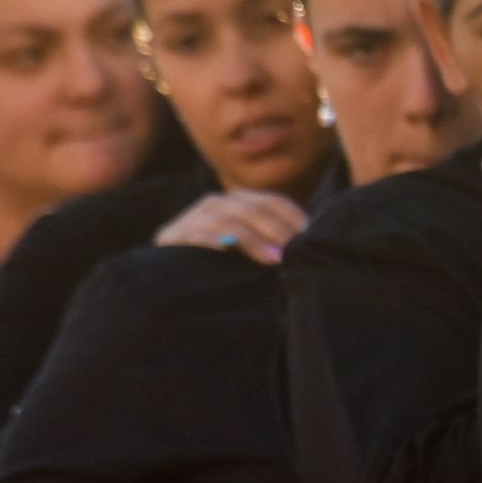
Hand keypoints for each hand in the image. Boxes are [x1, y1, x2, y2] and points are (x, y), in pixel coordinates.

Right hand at [153, 190, 307, 265]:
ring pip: (231, 221)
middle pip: (256, 210)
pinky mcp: (173, 235)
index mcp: (240, 201)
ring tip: (275, 259)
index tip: (313, 239)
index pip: (275, 203)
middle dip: (279, 232)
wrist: (167, 282)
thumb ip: (273, 242)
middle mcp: (218, 202)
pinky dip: (217, 241)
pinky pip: (199, 235)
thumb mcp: (250, 249)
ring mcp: (194, 216)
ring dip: (255, 241)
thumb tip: (310, 245)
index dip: (295, 220)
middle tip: (297, 253)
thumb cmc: (220, 266)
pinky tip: (230, 251)